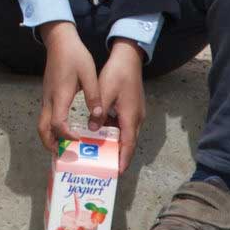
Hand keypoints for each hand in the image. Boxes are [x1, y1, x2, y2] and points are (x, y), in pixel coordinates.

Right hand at [36, 21, 103, 151]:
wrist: (59, 40)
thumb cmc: (74, 55)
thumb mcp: (89, 73)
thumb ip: (93, 95)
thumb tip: (98, 115)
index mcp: (60, 96)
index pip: (58, 123)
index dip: (67, 136)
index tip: (79, 140)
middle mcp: (50, 99)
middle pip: (42, 129)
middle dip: (51, 145)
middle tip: (66, 155)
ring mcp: (47, 97)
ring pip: (42, 123)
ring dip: (51, 138)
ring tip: (66, 147)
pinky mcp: (48, 94)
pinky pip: (47, 116)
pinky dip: (52, 128)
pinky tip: (66, 129)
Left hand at [98, 40, 146, 173]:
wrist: (128, 57)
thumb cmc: (117, 74)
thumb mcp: (105, 92)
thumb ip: (98, 112)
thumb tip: (92, 129)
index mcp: (130, 117)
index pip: (128, 145)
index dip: (123, 159)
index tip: (117, 172)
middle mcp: (136, 118)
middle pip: (128, 142)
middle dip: (119, 155)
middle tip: (106, 165)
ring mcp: (136, 112)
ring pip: (126, 133)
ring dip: (116, 142)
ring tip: (102, 151)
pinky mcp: (132, 107)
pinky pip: (124, 124)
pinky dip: (116, 130)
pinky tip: (103, 130)